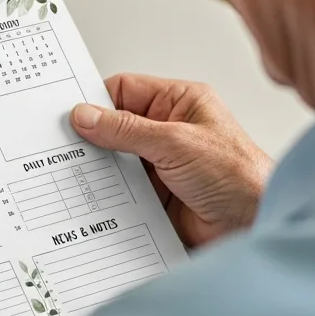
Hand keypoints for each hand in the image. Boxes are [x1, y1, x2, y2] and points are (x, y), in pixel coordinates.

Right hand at [71, 74, 271, 246]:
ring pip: (115, 159)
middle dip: (92, 137)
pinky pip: (121, 189)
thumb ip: (126, 130)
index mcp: (179, 103)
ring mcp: (161, 164)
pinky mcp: (156, 195)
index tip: (67, 113)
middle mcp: (169, 130)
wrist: (253, 225)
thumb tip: (86, 116)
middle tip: (60, 145)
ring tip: (71, 173)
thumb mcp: (175, 142)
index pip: (125, 90)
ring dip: (99, 168)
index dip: (96, 100)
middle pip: (116, 126)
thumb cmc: (238, 175)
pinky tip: (91, 198)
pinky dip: (106, 194)